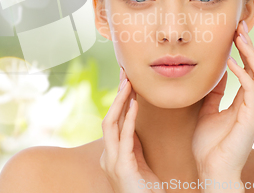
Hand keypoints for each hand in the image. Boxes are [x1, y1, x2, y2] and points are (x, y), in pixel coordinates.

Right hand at [100, 67, 165, 192]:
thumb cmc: (146, 192)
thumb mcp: (139, 163)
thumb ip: (134, 145)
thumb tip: (133, 124)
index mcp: (111, 154)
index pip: (112, 121)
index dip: (119, 100)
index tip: (126, 81)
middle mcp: (107, 156)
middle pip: (108, 117)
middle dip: (117, 94)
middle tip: (125, 73)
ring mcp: (111, 161)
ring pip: (110, 123)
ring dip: (120, 101)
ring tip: (128, 83)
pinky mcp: (121, 167)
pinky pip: (124, 137)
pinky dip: (129, 118)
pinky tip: (135, 104)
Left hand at [192, 20, 253, 181]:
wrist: (210, 169)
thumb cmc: (208, 144)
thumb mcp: (208, 111)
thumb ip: (215, 93)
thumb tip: (217, 74)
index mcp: (245, 103)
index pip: (249, 70)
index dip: (243, 51)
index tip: (234, 32)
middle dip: (249, 46)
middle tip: (239, 25)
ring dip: (250, 54)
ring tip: (238, 36)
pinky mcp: (253, 118)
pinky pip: (252, 90)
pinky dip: (243, 73)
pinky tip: (230, 61)